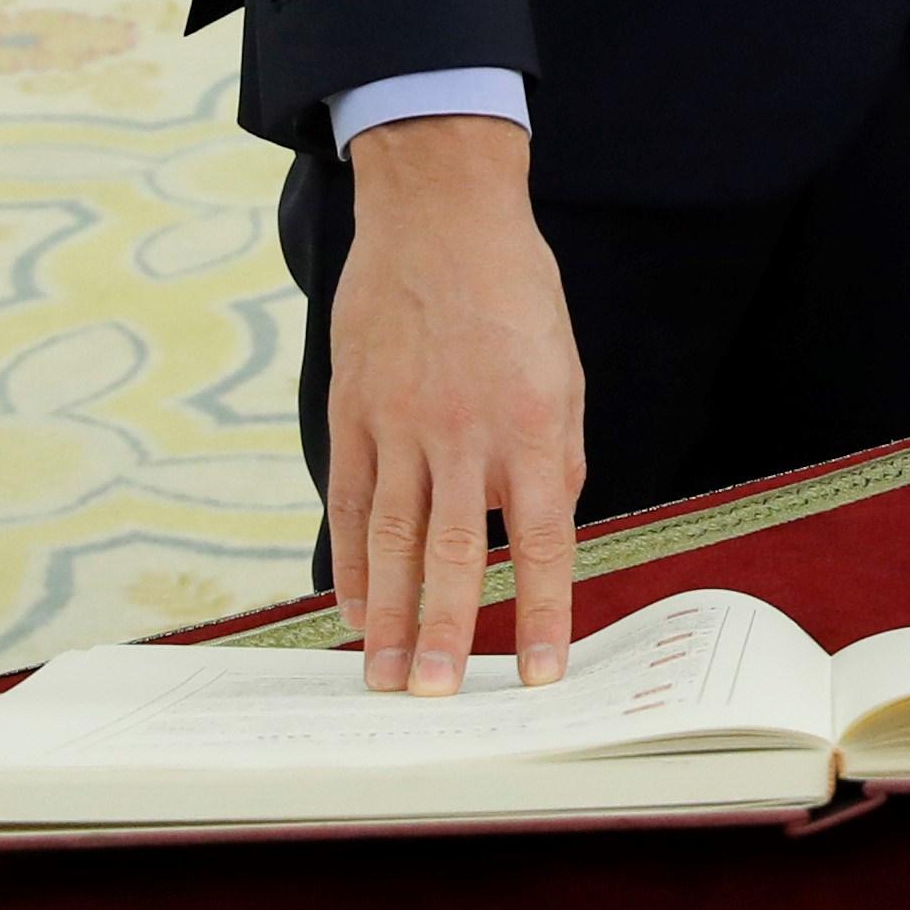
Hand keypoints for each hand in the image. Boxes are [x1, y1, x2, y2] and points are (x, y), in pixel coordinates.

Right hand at [323, 113, 584, 691]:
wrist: (441, 211)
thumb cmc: (514, 290)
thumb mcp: (562, 370)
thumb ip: (555, 454)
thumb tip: (545, 527)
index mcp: (530, 425)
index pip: (542, 541)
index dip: (539, 612)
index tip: (536, 674)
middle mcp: (463, 432)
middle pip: (450, 553)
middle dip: (441, 633)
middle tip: (430, 698)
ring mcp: (400, 422)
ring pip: (389, 537)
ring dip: (385, 614)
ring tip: (379, 675)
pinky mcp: (353, 410)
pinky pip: (347, 497)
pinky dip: (347, 557)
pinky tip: (349, 603)